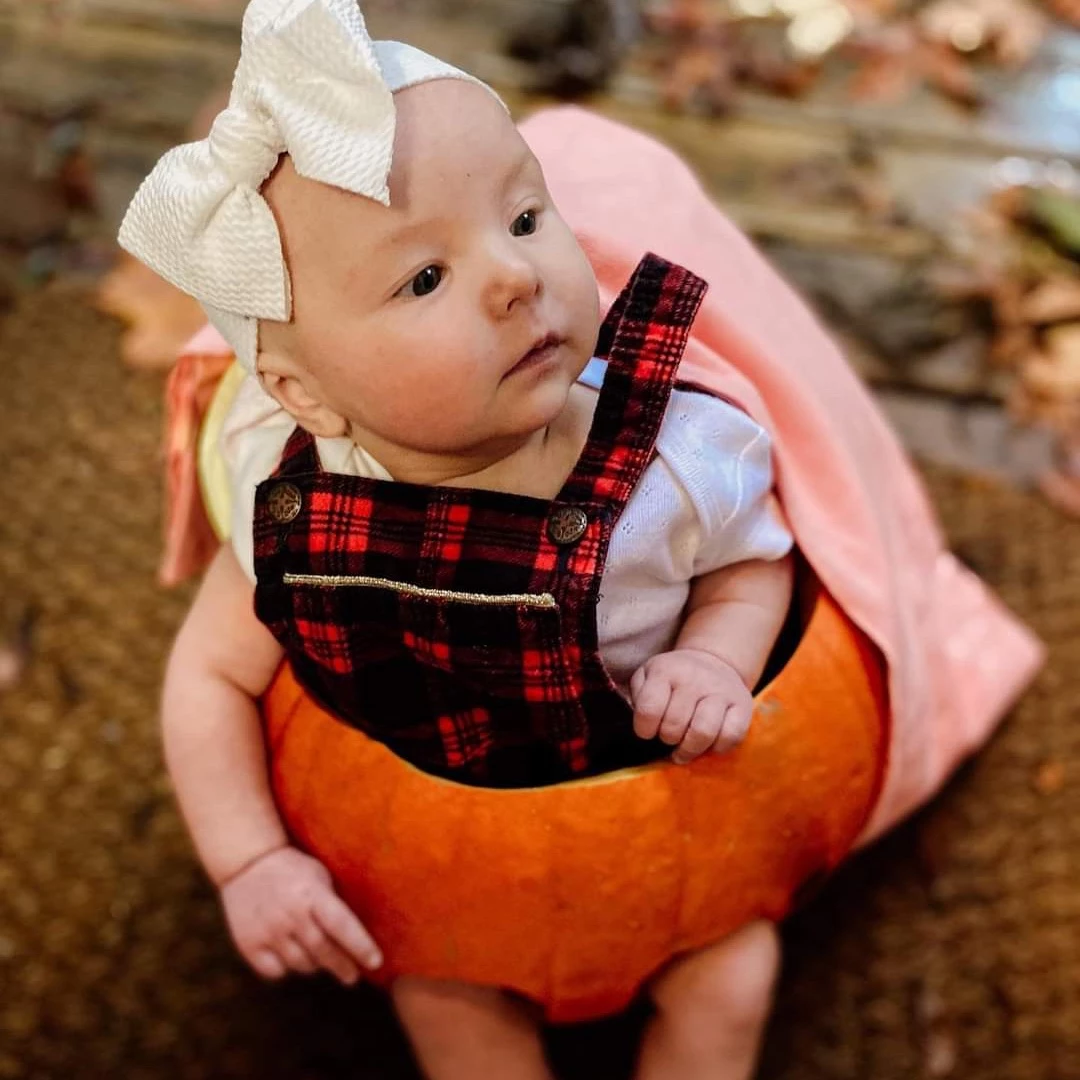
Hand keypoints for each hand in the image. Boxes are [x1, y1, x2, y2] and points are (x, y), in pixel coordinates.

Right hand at [219, 845, 381, 985]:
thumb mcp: (319, 875)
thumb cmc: (292, 870)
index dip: (361, 946)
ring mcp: (269, 931)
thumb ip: (334, 903)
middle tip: (352, 976)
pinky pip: (276, 970)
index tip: (376, 962)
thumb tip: (358, 936)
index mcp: (312, 893)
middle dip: (342, 966)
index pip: (342, 925)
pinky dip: (287, 968)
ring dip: (315, 965)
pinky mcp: (249, 944)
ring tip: (321, 959)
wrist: (247, 864)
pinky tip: (291, 956)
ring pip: (301, 964)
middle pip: (323, 951)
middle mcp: (291, 914)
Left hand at [630, 648, 752, 763]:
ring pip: (703, 732)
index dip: (644, 730)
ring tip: (683, 750)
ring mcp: (720, 690)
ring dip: (689, 749)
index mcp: (665, 670)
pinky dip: (717, 748)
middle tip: (668, 737)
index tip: (647, 731)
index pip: (649, 710)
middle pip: (674, 726)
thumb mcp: (647, 676)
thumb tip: (640, 723)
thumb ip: (638, 696)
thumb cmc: (673, 677)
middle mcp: (694, 678)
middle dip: (667, 739)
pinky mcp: (743, 705)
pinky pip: (730, 736)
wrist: (713, 661)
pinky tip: (708, 745)